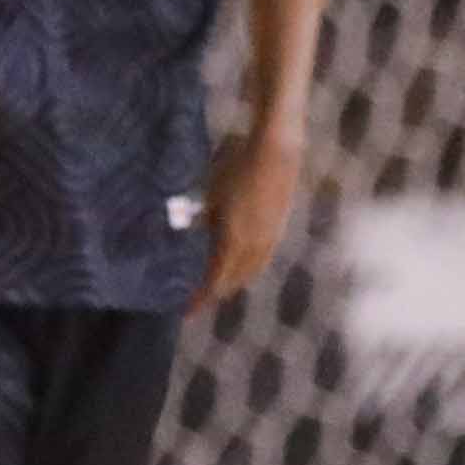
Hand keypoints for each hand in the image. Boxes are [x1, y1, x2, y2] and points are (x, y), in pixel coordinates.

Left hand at [200, 130, 309, 297]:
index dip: (200, 299)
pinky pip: (261, 260)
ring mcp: (269, 239)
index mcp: (233, 242)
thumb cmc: (237, 168)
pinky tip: (242, 261)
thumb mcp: (211, 194)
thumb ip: (202, 218)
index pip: (215, 282)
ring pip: (250, 272)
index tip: (186, 312)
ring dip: (234, 282)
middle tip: (199, 298)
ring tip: (219, 284)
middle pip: (234, 282)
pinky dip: (247, 269)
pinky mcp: (278, 229)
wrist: (277, 152)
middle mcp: (254, 248)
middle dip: (216, 293)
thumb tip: (192, 231)